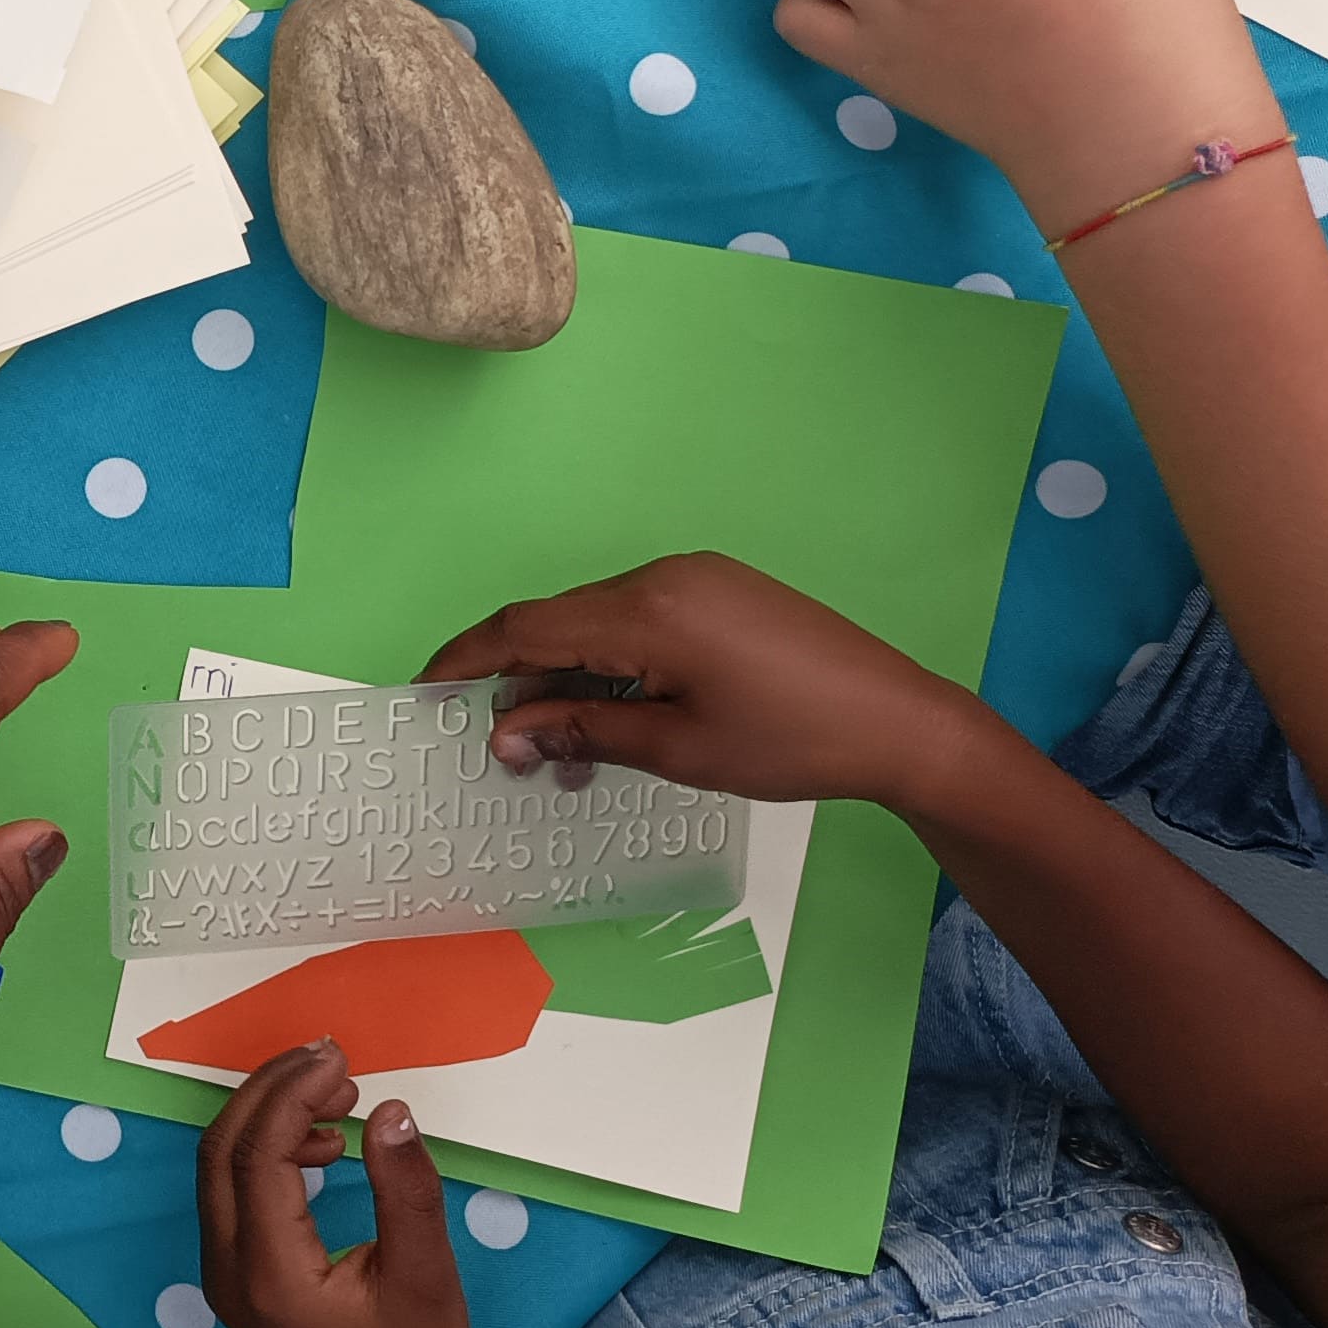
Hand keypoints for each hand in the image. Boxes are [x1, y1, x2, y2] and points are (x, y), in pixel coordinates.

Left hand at [193, 1043, 477, 1327]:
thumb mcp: (428, 1276)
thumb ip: (407, 1192)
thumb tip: (391, 1110)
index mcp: (270, 1277)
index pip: (256, 1157)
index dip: (292, 1095)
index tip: (340, 1060)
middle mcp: (227, 1274)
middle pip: (220, 1150)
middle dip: (271, 1092)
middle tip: (333, 1059)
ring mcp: (222, 1275)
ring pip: (219, 1165)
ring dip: (269, 1116)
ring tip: (341, 1096)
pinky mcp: (235, 1272)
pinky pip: (233, 1189)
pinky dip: (269, 1149)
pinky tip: (326, 1144)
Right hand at [420, 552, 1008, 820]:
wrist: (901, 722)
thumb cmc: (790, 743)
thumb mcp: (678, 748)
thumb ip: (583, 730)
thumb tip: (506, 731)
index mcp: (647, 609)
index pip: (527, 626)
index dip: (468, 659)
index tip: (426, 693)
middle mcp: (663, 576)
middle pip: (558, 620)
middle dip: (520, 680)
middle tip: (510, 751)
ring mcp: (696, 577)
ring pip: (597, 620)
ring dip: (569, 676)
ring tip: (570, 751)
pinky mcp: (721, 590)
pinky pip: (638, 618)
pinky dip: (612, 662)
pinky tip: (619, 715)